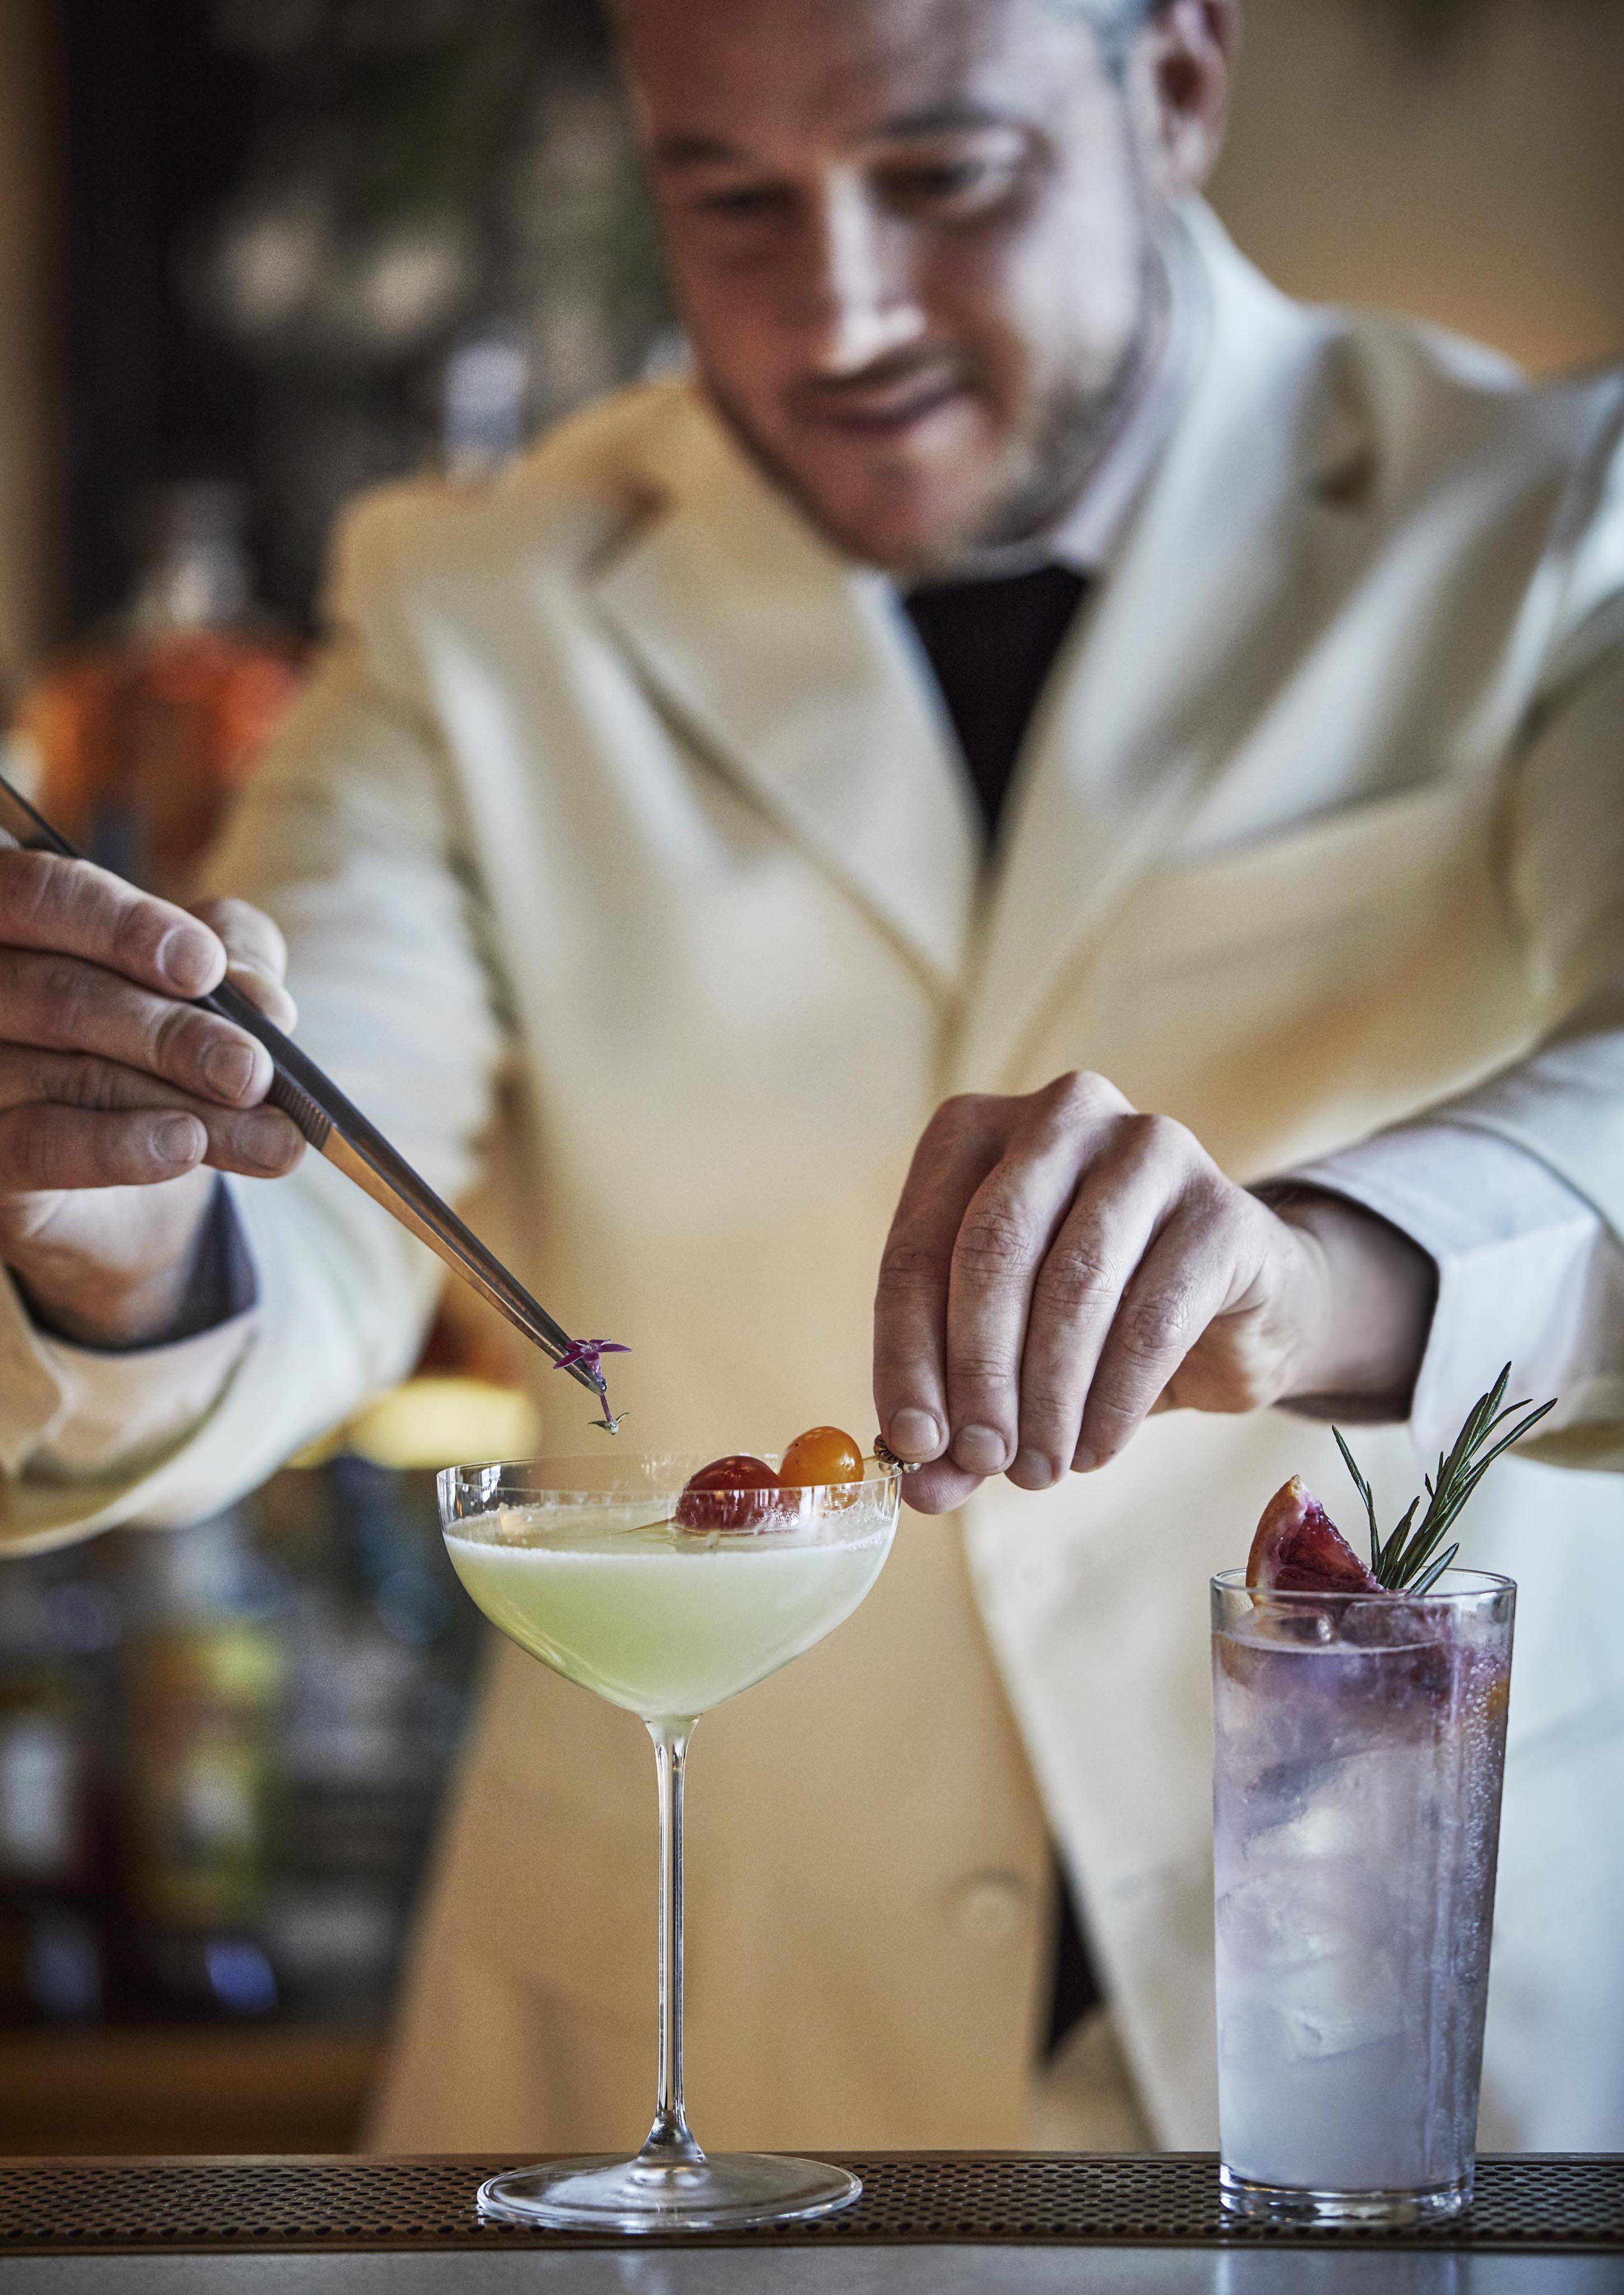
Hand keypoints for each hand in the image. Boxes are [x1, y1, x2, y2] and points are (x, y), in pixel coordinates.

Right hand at [0, 847, 304, 1347]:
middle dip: (173, 1035)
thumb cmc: (157, 1045)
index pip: (40, 895)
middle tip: (255, 1073)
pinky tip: (187, 1146)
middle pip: (61, 995)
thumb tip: (262, 1003)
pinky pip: (39, 1146)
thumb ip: (236, 964)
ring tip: (273, 1137)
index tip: (205, 967)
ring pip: (72, 1076)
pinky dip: (121, 1146)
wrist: (126, 1175)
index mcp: (12, 918)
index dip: (123, 927)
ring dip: (189, 1107)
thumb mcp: (206, 983)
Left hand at [873, 1072, 1436, 1513]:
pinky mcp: (1222, 1208)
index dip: (907, 1356)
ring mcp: (1148, 1149)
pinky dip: (1115, 1398)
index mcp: (975, 1133)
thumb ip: (956, 1414)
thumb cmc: (1094, 1320)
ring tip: (1039, 1469)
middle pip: (992, 1251)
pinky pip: (1154, 1315)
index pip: (917, 1249)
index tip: (913, 1445)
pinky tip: (1095, 1449)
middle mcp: (1060, 1115)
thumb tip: (917, 1484)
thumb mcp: (1006, 1360)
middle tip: (982, 1459)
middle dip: (979, 1371)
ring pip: (1074, 1282)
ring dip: (1048, 1395)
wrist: (1235, 1309)